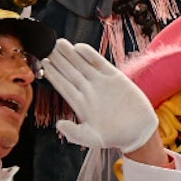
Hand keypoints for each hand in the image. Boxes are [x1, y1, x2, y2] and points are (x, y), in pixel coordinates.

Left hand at [38, 41, 158, 152]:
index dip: (52, 74)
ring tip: (58, 43)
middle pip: (69, 71)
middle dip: (58, 59)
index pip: (62, 85)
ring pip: (82, 65)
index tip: (42, 62)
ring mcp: (100, 82)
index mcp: (79, 103)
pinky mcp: (115, 78)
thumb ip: (74, 133)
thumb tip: (59, 125)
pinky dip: (90, 55)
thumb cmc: (114, 137)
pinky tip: (79, 47)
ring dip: (70, 54)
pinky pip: (100, 63)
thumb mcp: (92, 138)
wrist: (139, 132)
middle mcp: (88, 90)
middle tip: (46, 45)